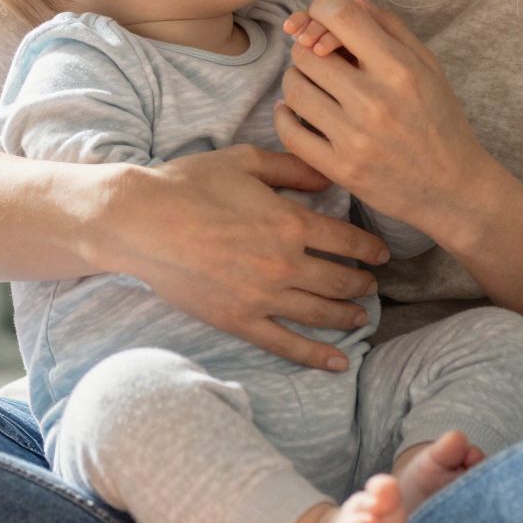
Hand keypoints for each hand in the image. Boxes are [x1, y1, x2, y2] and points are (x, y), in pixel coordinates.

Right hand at [89, 144, 389, 371]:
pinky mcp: (239, 321)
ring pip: (320, 313)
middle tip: (372, 283)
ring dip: (347, 314)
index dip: (370, 247)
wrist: (140, 222)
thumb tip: (329, 177)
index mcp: (291, 222)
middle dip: (362, 282)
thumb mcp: (246, 161)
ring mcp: (262, 297)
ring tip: (361, 314)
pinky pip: (286, 344)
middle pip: (340, 279)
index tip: (381, 253)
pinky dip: (315, 355)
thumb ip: (293, 168)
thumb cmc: (190, 184)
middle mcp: (284, 264)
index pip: (348, 240)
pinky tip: (337, 362)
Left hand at [274, 0, 492, 241]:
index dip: (321, 9)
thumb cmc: (441, 121)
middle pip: (306, 51)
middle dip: (307, 48)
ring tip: (312, 85)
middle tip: (319, 58)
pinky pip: (289, 131)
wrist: (453, 188)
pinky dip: (284, 117)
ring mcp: (355, 137)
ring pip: (293, 89)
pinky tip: (295, 112)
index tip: (325, 22)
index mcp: (399, 69)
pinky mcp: (340, 169)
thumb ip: (390, 28)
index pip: (338, 14)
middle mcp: (374, 101)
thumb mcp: (428, 67)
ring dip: (296, 80)